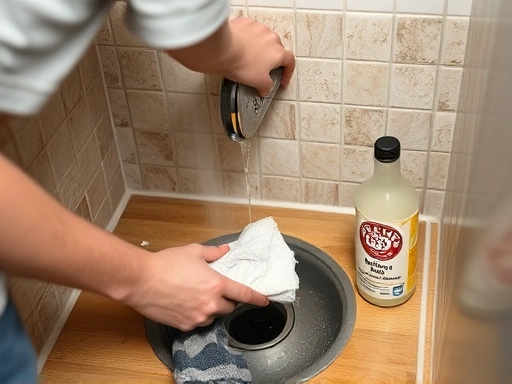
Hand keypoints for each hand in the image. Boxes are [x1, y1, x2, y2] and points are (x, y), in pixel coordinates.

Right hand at [124, 243, 268, 330]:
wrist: (141, 280)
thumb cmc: (166, 264)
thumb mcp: (193, 252)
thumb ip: (214, 252)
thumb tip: (225, 250)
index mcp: (216, 284)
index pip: (244, 294)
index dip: (257, 298)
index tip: (265, 300)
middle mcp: (210, 304)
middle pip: (230, 307)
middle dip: (227, 300)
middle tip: (216, 290)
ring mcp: (198, 317)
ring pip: (214, 316)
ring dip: (211, 308)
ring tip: (196, 295)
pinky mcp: (185, 325)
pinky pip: (198, 322)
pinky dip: (197, 315)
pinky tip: (186, 304)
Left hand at [227, 17, 294, 95]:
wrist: (222, 49)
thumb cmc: (242, 64)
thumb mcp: (258, 82)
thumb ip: (267, 87)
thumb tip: (266, 89)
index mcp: (278, 52)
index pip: (290, 61)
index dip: (287, 72)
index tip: (282, 80)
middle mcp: (271, 37)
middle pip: (277, 49)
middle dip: (272, 59)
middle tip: (263, 69)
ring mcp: (258, 27)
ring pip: (263, 38)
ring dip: (260, 47)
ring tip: (249, 56)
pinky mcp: (245, 22)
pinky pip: (250, 31)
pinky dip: (248, 38)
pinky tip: (240, 46)